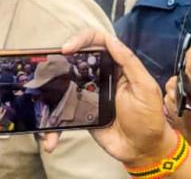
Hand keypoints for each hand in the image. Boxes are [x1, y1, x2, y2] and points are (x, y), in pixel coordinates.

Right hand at [40, 28, 176, 168]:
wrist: (142, 151)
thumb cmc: (149, 119)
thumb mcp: (146, 89)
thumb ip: (130, 63)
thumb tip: (111, 41)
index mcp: (117, 66)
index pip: (98, 42)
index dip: (82, 39)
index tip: (69, 48)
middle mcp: (101, 75)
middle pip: (77, 56)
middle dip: (61, 55)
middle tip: (50, 61)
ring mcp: (88, 92)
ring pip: (66, 80)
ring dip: (51, 85)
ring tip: (41, 89)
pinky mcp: (80, 110)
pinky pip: (63, 110)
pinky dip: (53, 122)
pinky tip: (49, 135)